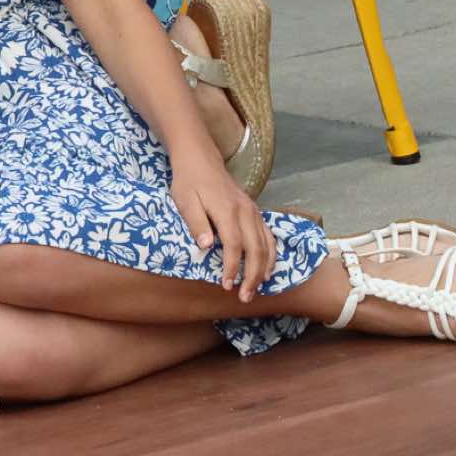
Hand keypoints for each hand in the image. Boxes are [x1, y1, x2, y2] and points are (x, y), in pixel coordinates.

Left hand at [169, 154, 276, 301]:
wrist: (201, 158)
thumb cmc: (188, 181)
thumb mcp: (184, 200)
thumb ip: (196, 222)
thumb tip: (206, 245)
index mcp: (227, 210)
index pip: (233, 245)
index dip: (231, 267)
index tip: (226, 285)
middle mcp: (245, 212)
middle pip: (255, 249)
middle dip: (252, 276)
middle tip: (245, 297)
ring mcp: (253, 211)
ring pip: (266, 244)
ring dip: (263, 269)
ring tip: (256, 289)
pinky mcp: (255, 211)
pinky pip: (269, 236)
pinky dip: (271, 255)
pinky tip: (267, 270)